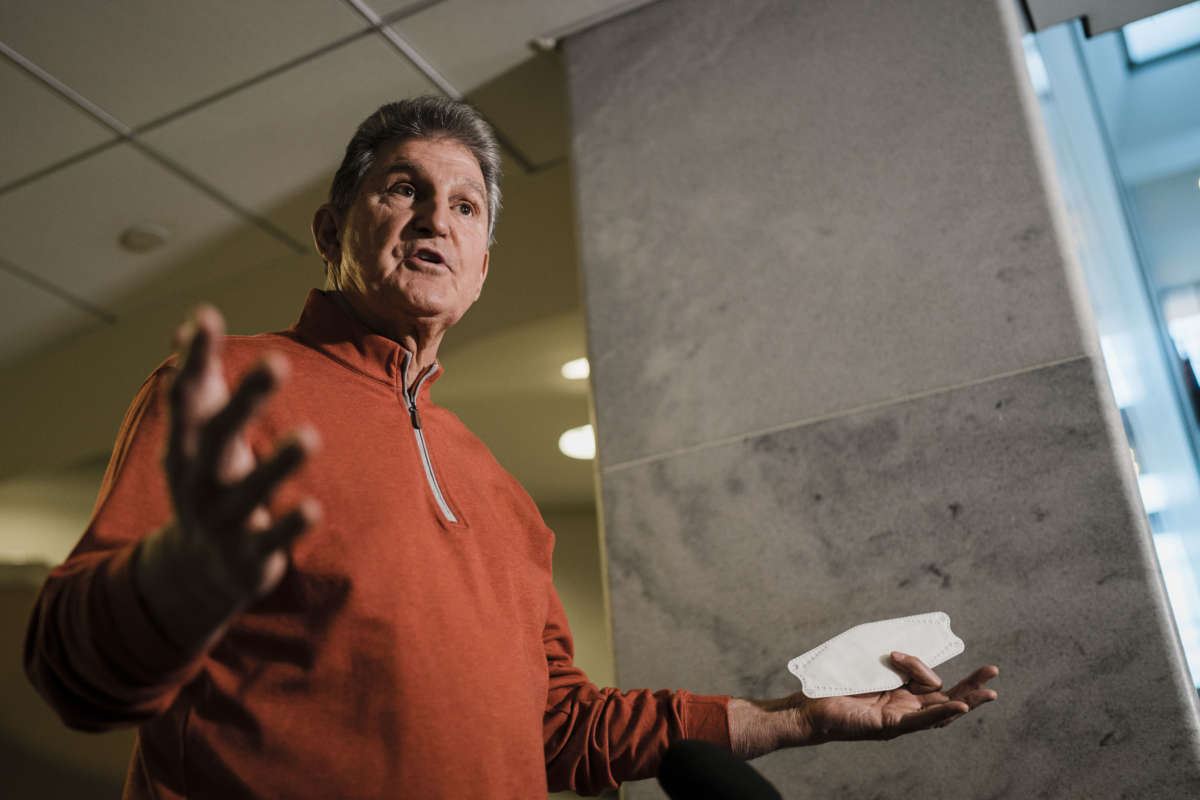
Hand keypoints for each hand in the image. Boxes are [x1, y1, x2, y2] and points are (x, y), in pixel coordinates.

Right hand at [136, 306, 319, 648]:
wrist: (198, 571)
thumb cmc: (209, 482)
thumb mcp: (198, 436)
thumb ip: (201, 382)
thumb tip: (190, 322)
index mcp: (186, 445)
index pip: (186, 396)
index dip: (194, 358)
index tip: (206, 317)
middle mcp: (197, 479)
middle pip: (218, 435)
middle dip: (245, 400)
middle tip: (278, 361)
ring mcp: (222, 519)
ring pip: (249, 490)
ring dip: (278, 464)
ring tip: (311, 436)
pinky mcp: (249, 554)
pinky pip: (270, 539)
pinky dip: (290, 526)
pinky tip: (314, 508)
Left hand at [728, 652, 997, 757]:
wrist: (809, 705)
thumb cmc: (835, 685)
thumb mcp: (867, 664)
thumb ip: (887, 656)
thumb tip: (898, 645)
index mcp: (903, 695)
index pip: (930, 680)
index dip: (923, 664)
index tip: (899, 651)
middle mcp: (906, 709)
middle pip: (947, 698)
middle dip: (972, 687)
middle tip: (994, 672)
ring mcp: (901, 720)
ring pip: (940, 711)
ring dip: (966, 701)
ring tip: (989, 693)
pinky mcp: (890, 727)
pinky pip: (921, 721)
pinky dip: (941, 714)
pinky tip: (959, 708)